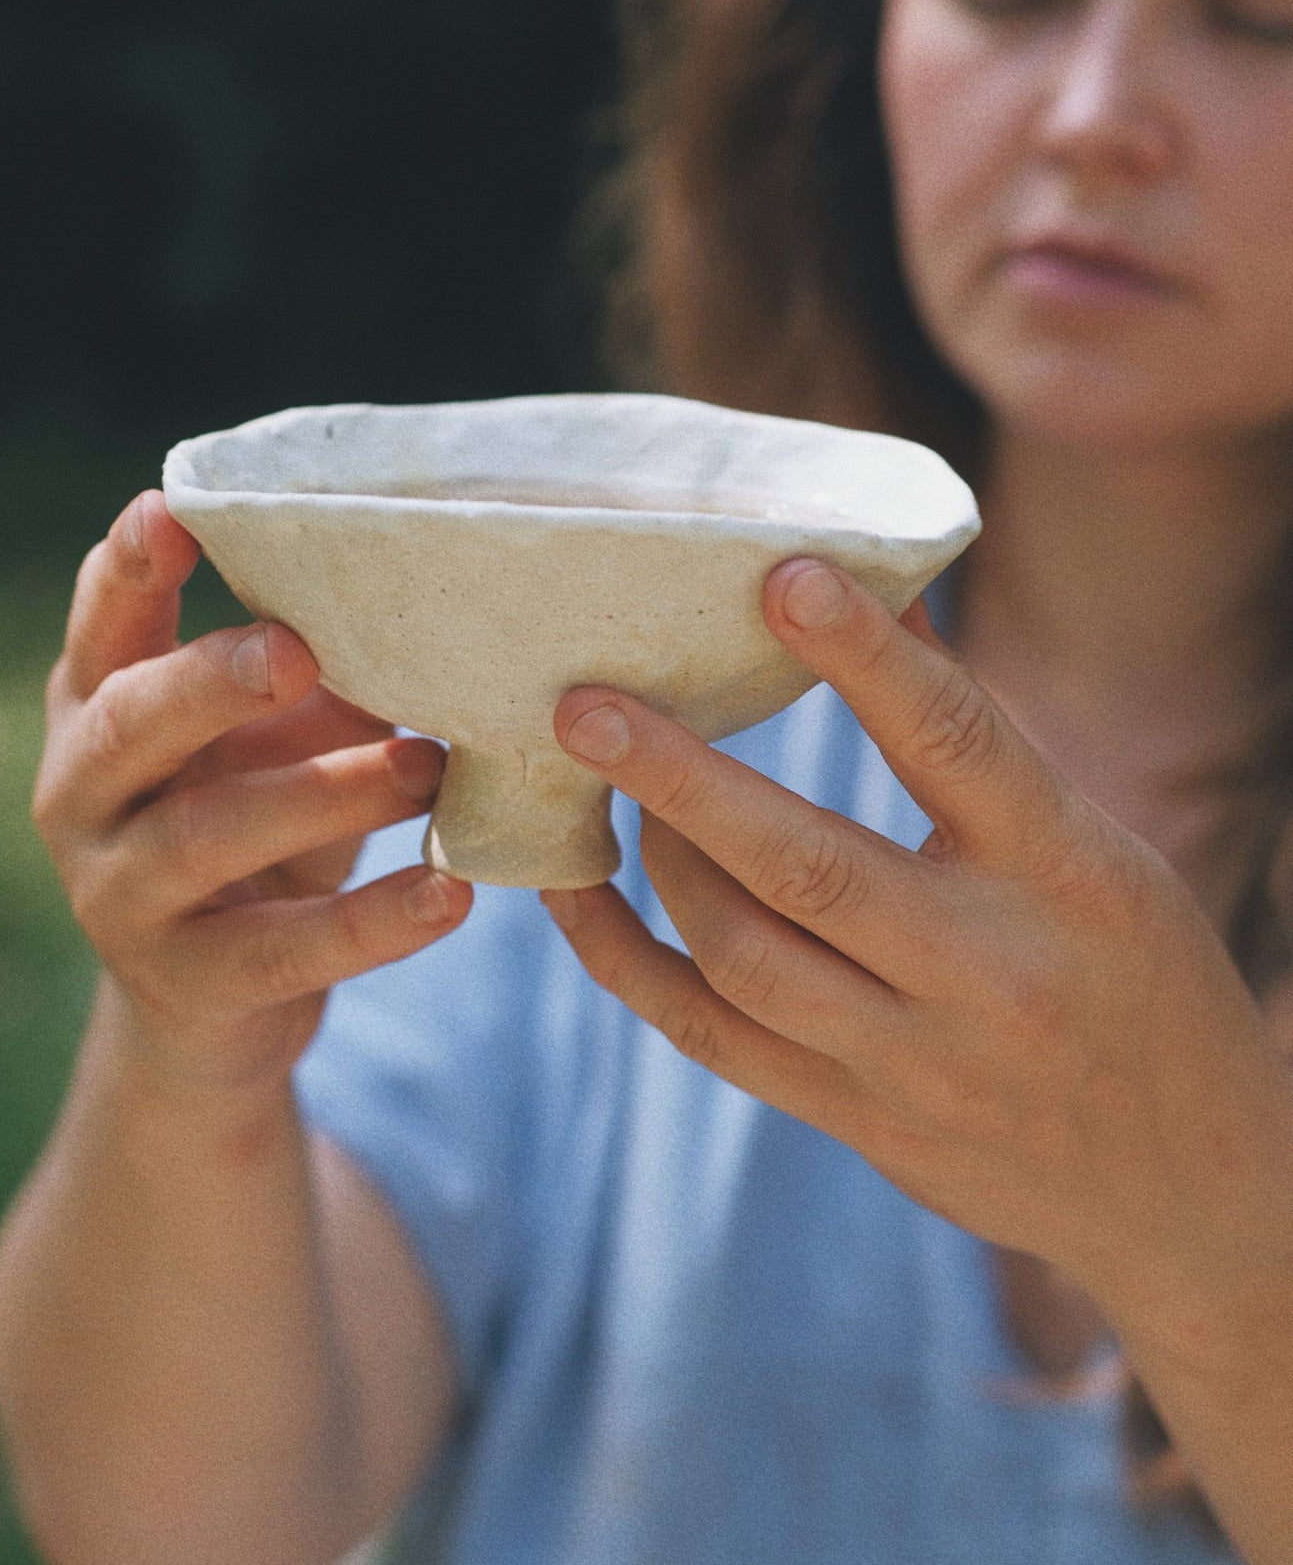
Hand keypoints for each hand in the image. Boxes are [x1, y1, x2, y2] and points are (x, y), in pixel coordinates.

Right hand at [33, 491, 470, 1094]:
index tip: (171, 510)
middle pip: (133, 722)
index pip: (101, 622)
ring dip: (329, 793)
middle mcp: (83, 794)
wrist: (211, 1008)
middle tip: (300, 650)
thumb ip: (314, 679)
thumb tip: (432, 605)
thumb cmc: (252, 824)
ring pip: (210, 834)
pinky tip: (450, 892)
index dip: (128, 566)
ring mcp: (120, 894)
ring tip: (427, 768)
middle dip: (214, 680)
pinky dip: (373, 922)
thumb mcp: (271, 740)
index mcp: (97, 706)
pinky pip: (283, 948)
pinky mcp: (185, 983)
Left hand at [542, 558, 1292, 1320]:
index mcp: (1066, 874)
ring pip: (743, 956)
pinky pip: (713, 1038)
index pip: (955, 742)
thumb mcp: (1093, 845)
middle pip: (806, 867)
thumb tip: (881, 588)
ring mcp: (915, 1061)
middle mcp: (987, 971)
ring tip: (602, 773)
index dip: (868, 657)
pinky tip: (577, 894)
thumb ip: (977, 737)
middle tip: (584, 704)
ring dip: (658, 855)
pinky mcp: (859, 1120)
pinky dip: (628, 962)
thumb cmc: (1137, 973)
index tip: (784, 575)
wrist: (1188, 1189)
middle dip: (681, 780)